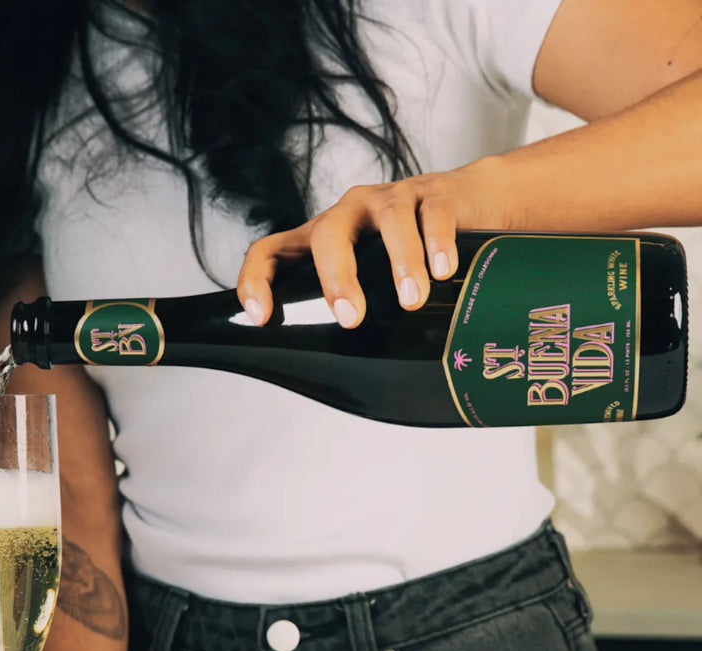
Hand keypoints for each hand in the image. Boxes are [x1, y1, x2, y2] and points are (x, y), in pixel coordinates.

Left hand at [236, 169, 486, 328]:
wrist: (469, 202)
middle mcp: (350, 213)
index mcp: (322, 238)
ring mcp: (392, 199)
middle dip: (337, 276)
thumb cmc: (406, 253)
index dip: (257, 280)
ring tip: (411, 300)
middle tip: (352, 317)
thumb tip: (346, 380)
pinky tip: (444, 270)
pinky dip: (438, 242)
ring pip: (390, 221)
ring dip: (401, 261)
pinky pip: (434, 214)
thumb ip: (355, 311)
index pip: (271, 251)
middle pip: (329, 233)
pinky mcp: (436, 194)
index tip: (261, 317)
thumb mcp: (370, 277)